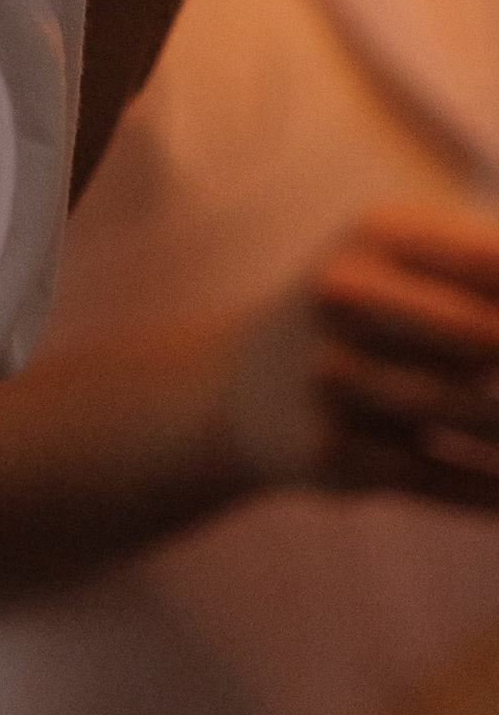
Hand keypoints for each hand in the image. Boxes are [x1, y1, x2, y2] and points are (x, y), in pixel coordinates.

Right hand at [226, 208, 498, 507]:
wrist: (241, 387)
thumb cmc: (364, 314)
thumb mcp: (402, 265)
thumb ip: (487, 272)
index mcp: (373, 236)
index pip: (488, 262)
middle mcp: (342, 296)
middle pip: (480, 336)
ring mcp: (332, 379)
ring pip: (471, 413)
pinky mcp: (334, 455)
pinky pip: (448, 478)